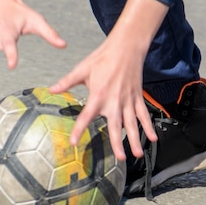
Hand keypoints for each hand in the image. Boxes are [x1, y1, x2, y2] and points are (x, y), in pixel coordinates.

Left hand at [50, 0, 167, 160]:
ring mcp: (128, 100)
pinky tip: (152, 138)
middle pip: (115, 126)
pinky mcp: (137, 98)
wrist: (126, 47)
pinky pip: (144, 115)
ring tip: (137, 154)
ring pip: (132, 124)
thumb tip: (52, 89)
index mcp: (98, 95)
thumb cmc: (103, 57)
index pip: (86, 116)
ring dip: (135, 139)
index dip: (79, 130)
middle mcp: (114, 101)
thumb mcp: (82, 69)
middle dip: (117, 143)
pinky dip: (148, 126)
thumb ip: (67, 82)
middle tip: (119, 157)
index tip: (74, 142)